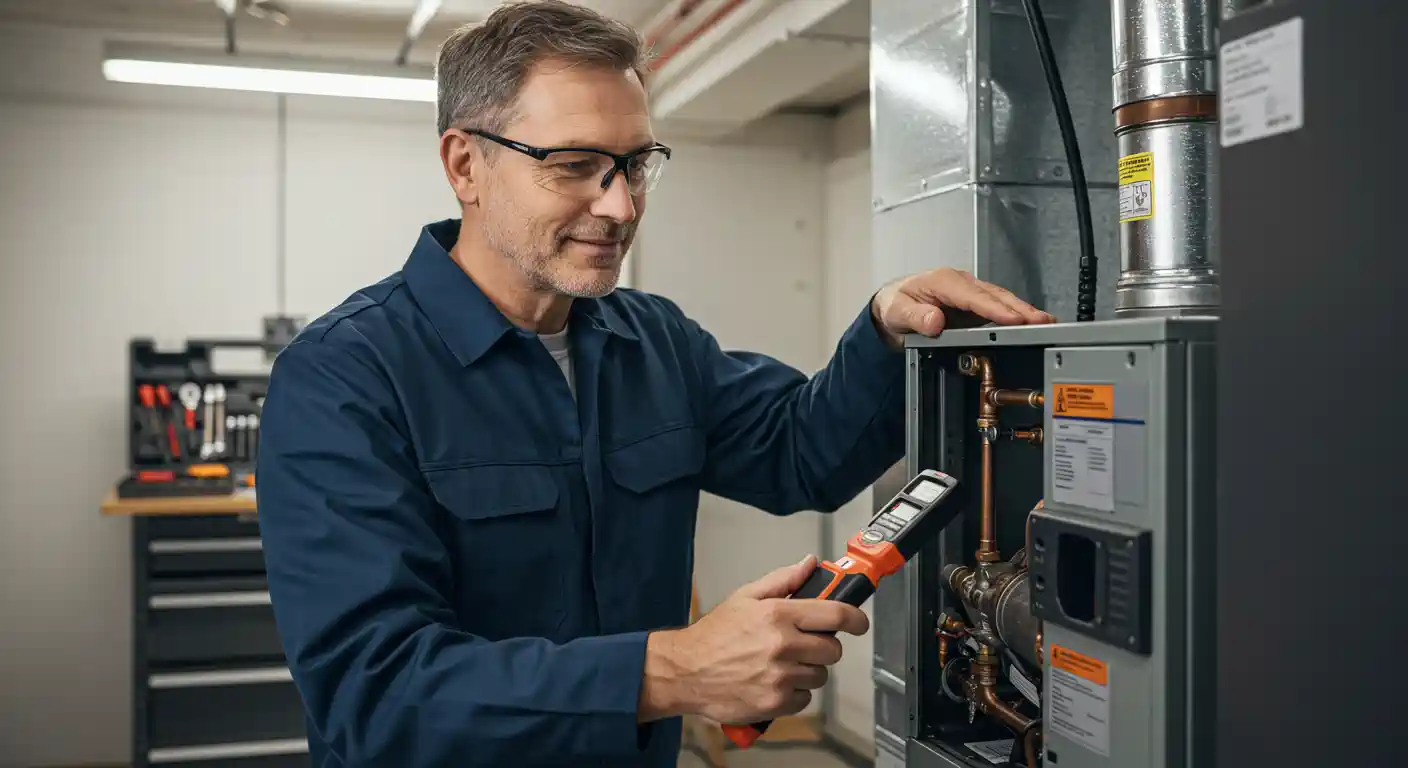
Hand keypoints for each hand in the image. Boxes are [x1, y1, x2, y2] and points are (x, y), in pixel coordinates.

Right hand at [638, 555, 869, 723]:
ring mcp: (780, 677)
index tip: (859, 622)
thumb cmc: (713, 635)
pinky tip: (773, 683)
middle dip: (823, 646)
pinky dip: (794, 694)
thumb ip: (782, 580)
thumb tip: (810, 564)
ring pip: (820, 676)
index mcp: (778, 614)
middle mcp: (783, 645)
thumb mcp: (745, 597)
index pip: (835, 614)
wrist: (685, 671)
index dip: (855, 619)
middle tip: (803, 644)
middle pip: (832, 649)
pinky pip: (804, 699)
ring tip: (782, 665)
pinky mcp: (775, 703)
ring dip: (807, 671)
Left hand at [870, 268, 1054, 347]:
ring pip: (1000, 300)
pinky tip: (1030, 324)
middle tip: (1042, 320)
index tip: (1013, 318)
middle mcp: (960, 283)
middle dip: (1019, 308)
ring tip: (1045, 322)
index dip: (995, 308)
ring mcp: (969, 293)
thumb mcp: (897, 311)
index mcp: (943, 281)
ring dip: (1022, 311)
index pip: (973, 296)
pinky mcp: (973, 305)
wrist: (891, 306)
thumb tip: (935, 321)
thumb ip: (915, 317)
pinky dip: (1014, 315)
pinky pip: (997, 307)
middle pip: (994, 295)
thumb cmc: (895, 304)